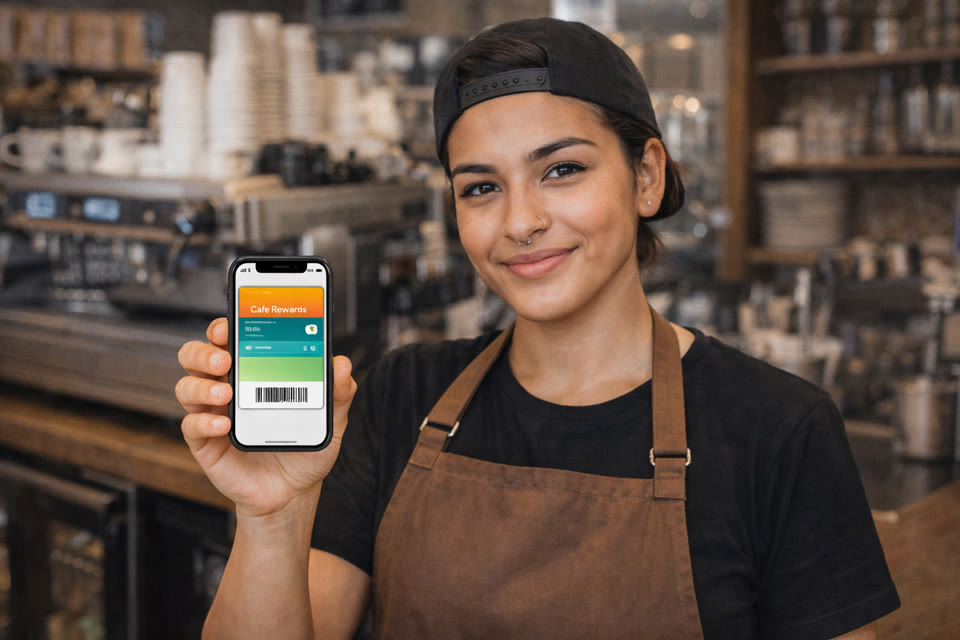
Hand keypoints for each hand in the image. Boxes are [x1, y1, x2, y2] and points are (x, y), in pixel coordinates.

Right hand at [176, 318, 356, 518]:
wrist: (293, 492)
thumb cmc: (304, 448)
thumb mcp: (330, 420)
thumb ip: (338, 392)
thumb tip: (342, 365)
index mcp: (252, 372)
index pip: (228, 340)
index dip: (223, 327)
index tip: (230, 324)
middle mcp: (226, 388)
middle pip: (195, 357)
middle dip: (204, 351)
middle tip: (225, 358)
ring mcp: (212, 414)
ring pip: (186, 387)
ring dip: (202, 386)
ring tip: (227, 393)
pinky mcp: (205, 443)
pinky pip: (191, 426)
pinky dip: (204, 422)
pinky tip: (224, 426)